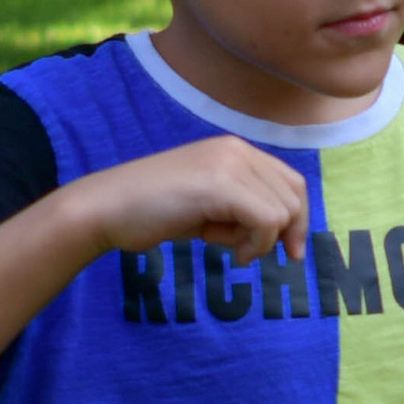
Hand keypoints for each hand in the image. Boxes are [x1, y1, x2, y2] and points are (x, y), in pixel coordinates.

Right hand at [74, 136, 309, 264]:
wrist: (106, 209)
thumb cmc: (152, 212)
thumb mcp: (208, 206)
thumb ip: (243, 209)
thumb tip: (285, 233)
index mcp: (234, 150)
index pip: (291, 182)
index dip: (296, 220)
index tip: (288, 252)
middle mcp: (236, 149)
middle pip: (294, 197)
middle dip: (279, 233)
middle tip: (244, 250)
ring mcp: (228, 164)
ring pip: (283, 212)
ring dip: (260, 240)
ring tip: (222, 244)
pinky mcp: (220, 185)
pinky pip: (267, 222)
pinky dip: (256, 246)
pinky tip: (231, 254)